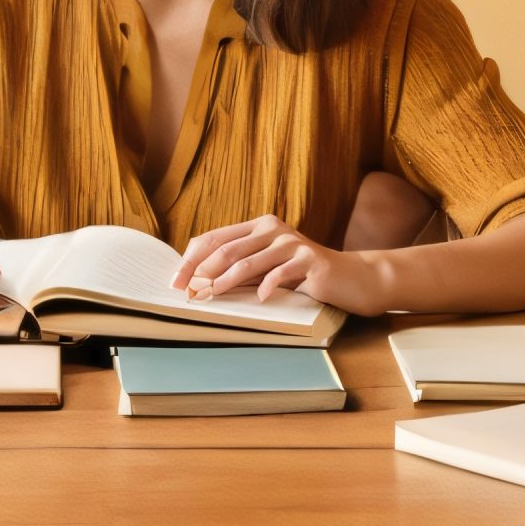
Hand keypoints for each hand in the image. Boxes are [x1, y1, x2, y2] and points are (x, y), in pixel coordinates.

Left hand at [171, 214, 383, 315]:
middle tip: (187, 292)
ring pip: (249, 262)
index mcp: (259, 226)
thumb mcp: (267, 267)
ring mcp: (292, 243)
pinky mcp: (310, 260)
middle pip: (227, 249)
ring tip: (211, 297)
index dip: (191, 259)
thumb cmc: (302, 276)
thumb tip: (197, 281)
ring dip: (225, 282)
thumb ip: (240, 267)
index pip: (215, 238)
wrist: (349, 278)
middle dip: (201, 272)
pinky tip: (260, 299)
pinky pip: (280, 274)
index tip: (175, 281)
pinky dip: (266, 287)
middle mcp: (273, 229)